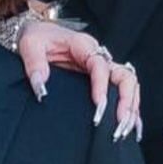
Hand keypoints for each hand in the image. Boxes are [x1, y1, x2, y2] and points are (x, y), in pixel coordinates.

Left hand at [16, 21, 141, 140]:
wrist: (36, 32)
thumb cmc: (36, 36)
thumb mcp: (30, 45)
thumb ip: (35, 65)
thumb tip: (41, 88)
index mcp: (83, 45)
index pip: (100, 66)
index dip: (102, 86)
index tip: (99, 106)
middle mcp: (97, 56)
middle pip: (124, 76)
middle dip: (125, 101)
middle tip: (118, 124)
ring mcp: (102, 68)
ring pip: (128, 86)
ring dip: (130, 109)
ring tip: (123, 131)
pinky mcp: (101, 79)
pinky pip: (122, 93)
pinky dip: (130, 110)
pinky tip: (132, 127)